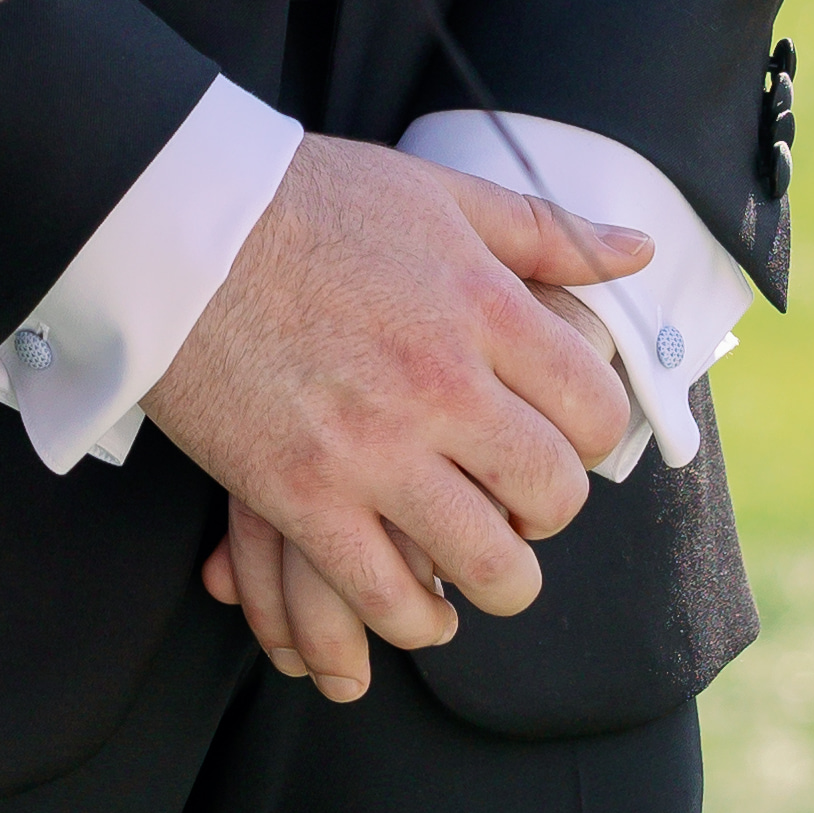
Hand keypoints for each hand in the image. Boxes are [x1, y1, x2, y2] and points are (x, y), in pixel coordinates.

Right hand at [145, 137, 650, 683]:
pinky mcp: (301, 495)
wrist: (175, 222)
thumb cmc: (306, 197)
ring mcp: (372, 447)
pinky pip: (387, 597)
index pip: (594, 409)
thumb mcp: (435, 194)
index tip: (562, 437)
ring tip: (478, 567)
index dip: (592, 435)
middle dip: (546, 510)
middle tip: (518, 503)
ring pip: (486, 566)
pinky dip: (413, 618)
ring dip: (495, 580)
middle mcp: (441, 383)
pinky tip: (415, 605)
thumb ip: (544, 230)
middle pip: (551, 494)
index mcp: (483, 306)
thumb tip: (638, 252)